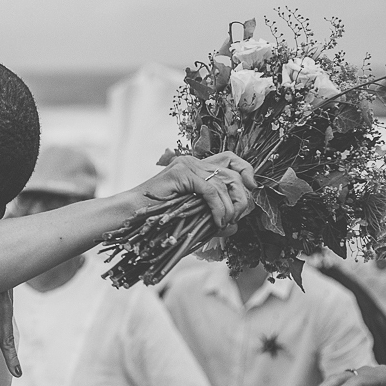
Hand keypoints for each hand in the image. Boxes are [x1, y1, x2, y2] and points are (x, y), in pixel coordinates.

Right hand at [134, 153, 256, 231]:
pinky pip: (211, 190)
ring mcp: (186, 165)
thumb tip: (235, 226)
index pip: (230, 159)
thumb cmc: (159, 217)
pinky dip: (218, 208)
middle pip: (232, 172)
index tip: (252, 187)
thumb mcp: (193, 217)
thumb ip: (214, 217)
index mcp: (196, 168)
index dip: (246, 170)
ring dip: (229, 207)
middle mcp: (193, 162)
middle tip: (236, 216)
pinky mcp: (181, 172)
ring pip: (223, 183)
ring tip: (223, 223)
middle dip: (241, 197)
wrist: (132, 215)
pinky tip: (216, 221)